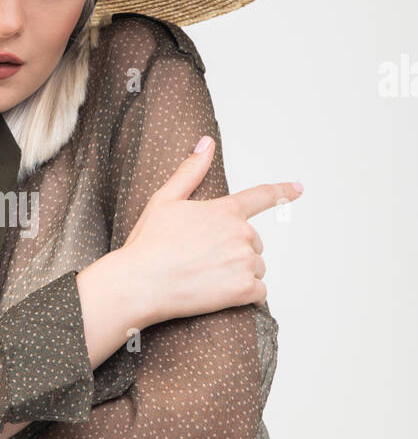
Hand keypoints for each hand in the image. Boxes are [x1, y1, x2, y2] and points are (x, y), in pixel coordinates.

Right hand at [120, 135, 301, 325]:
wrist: (141, 283)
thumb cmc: (148, 244)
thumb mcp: (164, 200)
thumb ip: (190, 171)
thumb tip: (206, 143)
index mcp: (225, 210)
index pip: (261, 196)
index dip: (282, 190)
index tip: (298, 188)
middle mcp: (241, 232)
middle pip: (254, 243)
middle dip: (236, 251)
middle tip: (203, 260)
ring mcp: (245, 261)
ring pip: (257, 268)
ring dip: (240, 274)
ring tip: (207, 278)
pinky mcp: (244, 288)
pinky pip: (259, 293)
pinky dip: (246, 296)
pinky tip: (221, 295)